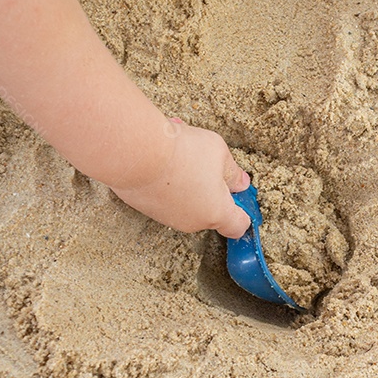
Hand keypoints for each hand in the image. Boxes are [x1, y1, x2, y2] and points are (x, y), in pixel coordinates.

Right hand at [111, 120, 251, 238]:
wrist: (135, 152)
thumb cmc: (183, 152)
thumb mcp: (219, 153)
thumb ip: (233, 172)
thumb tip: (241, 184)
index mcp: (216, 213)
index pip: (238, 227)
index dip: (243, 211)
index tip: (240, 195)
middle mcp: (191, 222)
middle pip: (210, 211)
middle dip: (212, 188)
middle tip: (206, 162)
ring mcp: (166, 217)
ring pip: (186, 200)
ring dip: (188, 180)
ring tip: (181, 150)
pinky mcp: (145, 208)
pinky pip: (164, 195)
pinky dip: (166, 180)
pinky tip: (161, 156)